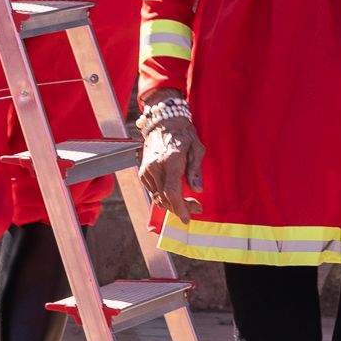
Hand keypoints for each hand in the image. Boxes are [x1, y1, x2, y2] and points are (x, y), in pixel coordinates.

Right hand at [136, 96, 204, 223]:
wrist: (162, 121)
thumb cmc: (183, 133)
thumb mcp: (197, 148)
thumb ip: (196, 170)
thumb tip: (197, 190)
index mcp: (171, 160)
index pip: (172, 192)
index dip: (180, 208)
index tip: (187, 219)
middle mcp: (155, 167)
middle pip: (165, 198)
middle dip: (180, 208)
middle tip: (196, 208)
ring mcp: (147, 170)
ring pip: (158, 197)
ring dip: (173, 204)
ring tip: (190, 203)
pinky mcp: (143, 172)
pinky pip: (154, 191)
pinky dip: (164, 197)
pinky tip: (176, 194)